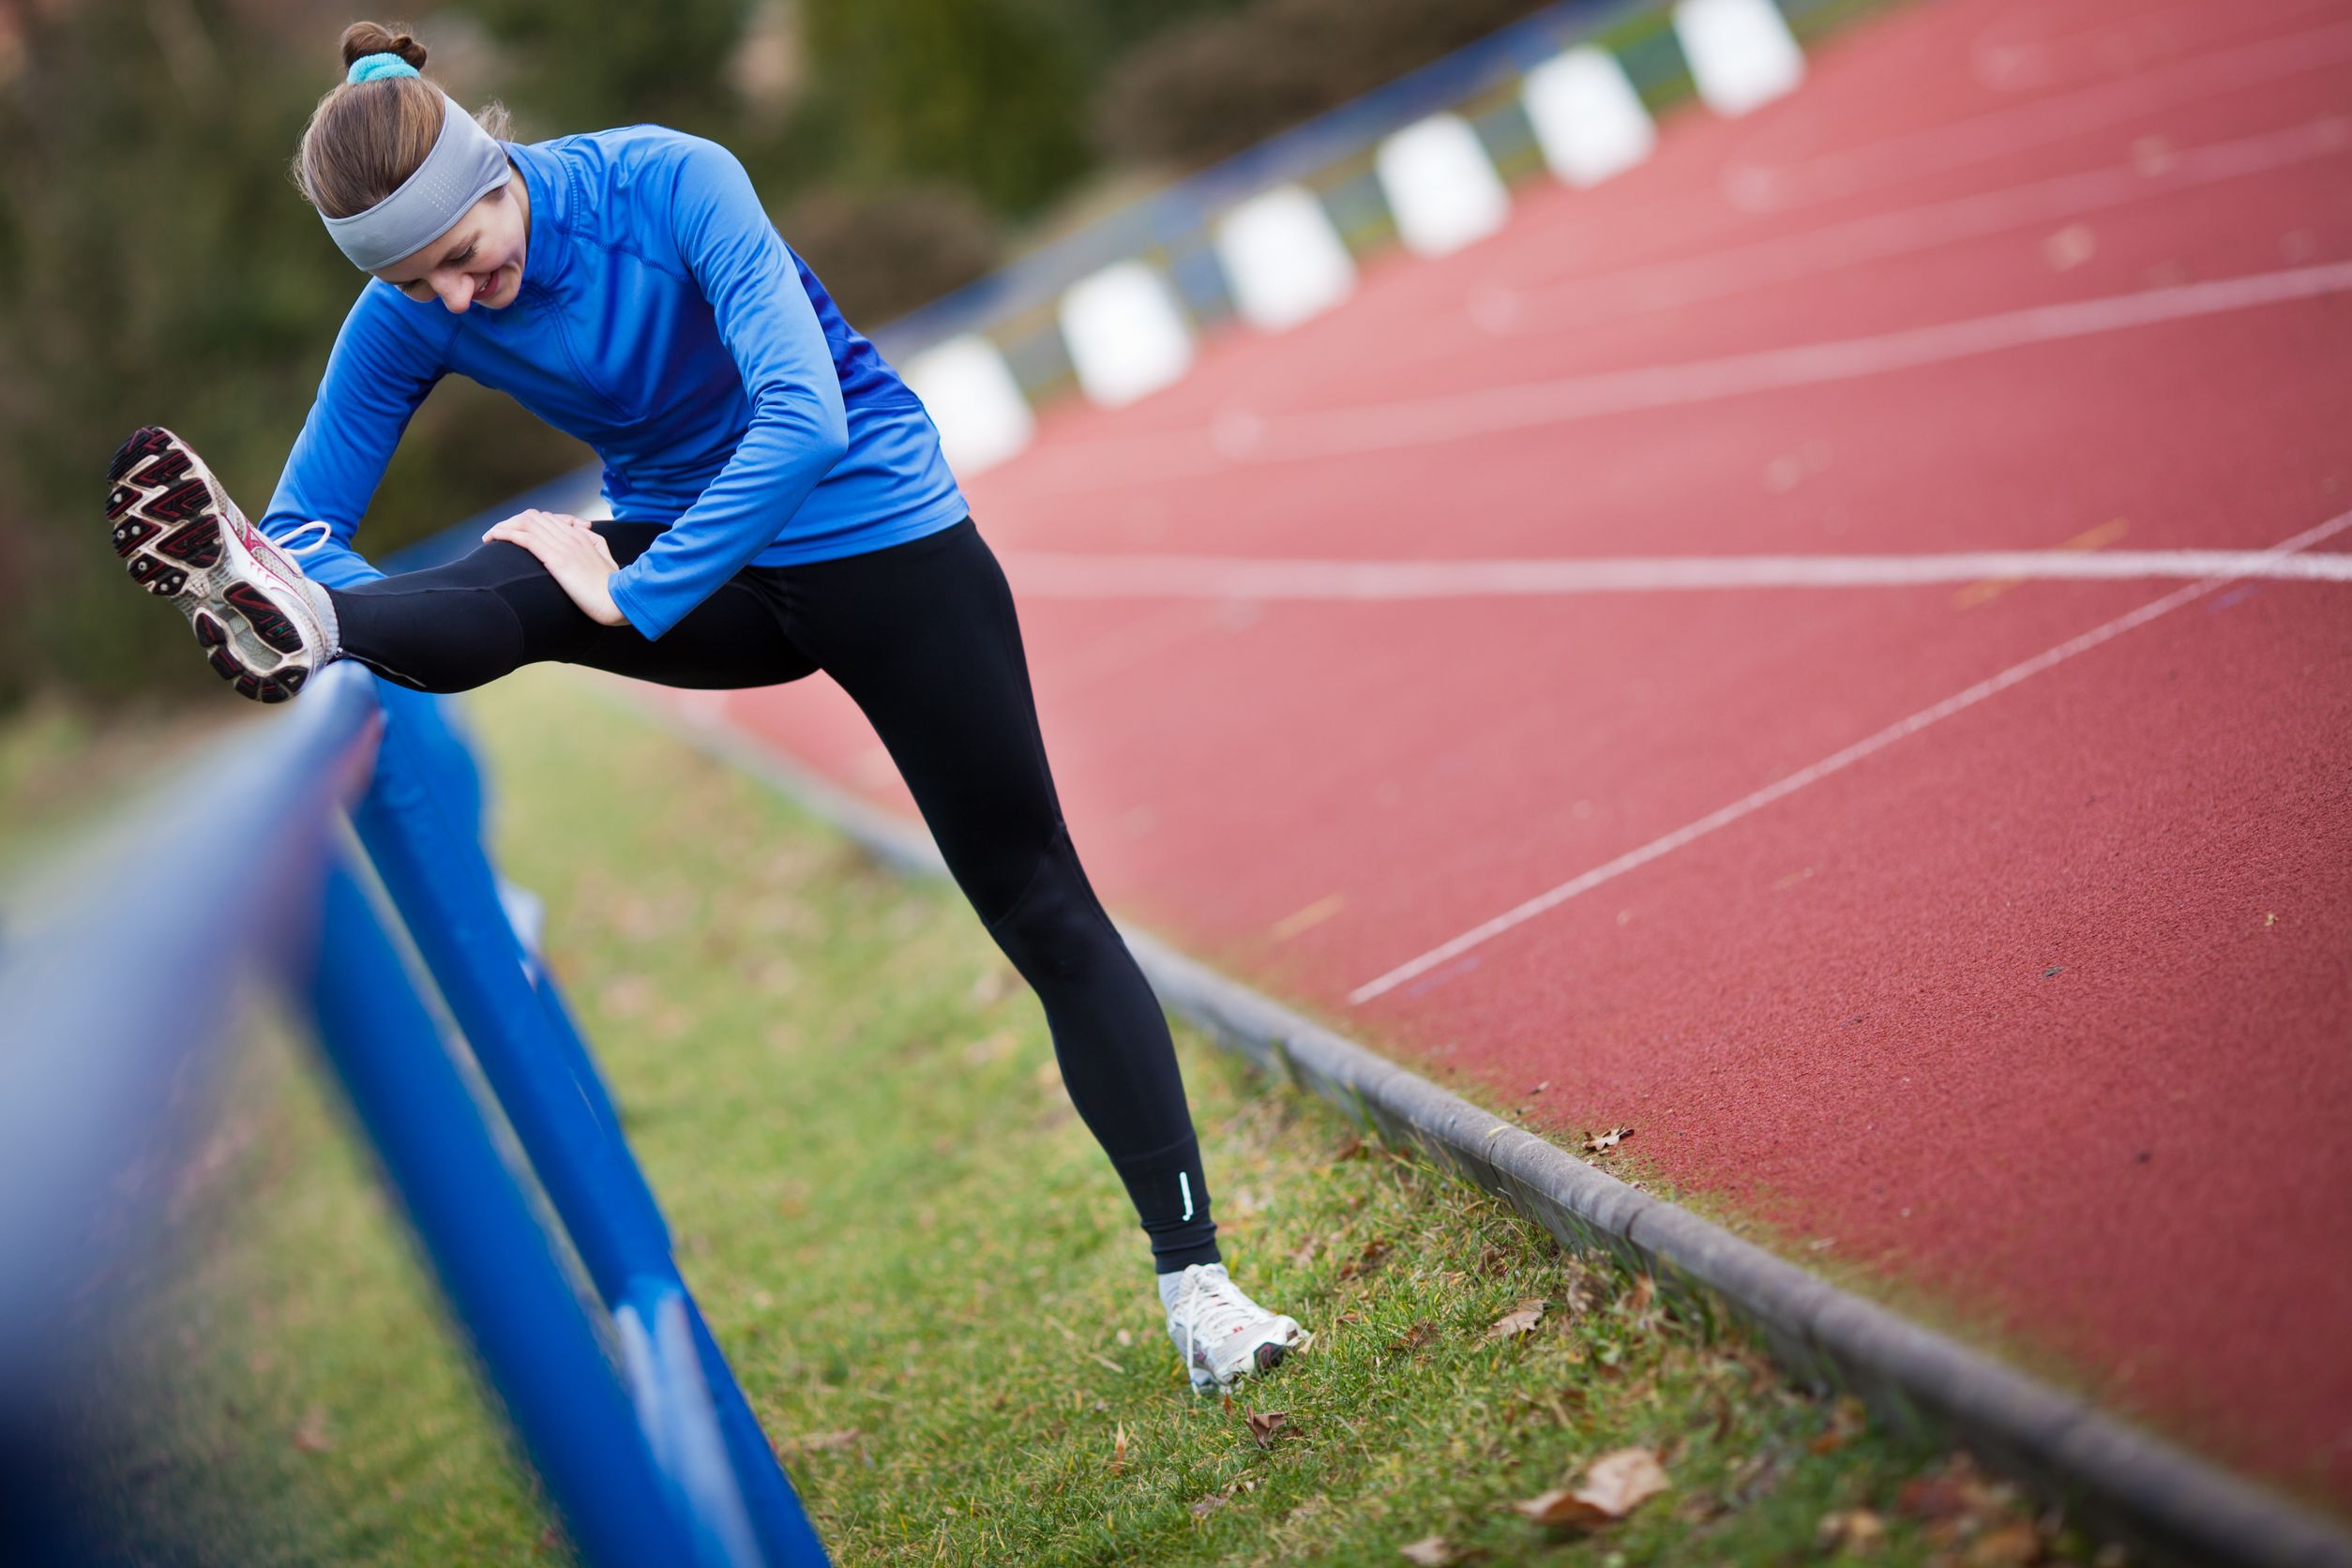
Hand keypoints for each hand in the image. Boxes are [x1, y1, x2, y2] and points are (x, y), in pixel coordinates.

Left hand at [481, 509, 628, 626]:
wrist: (618, 601)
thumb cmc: (613, 588)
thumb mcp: (606, 559)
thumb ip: (595, 542)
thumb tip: (586, 533)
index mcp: (581, 535)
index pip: (548, 518)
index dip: (528, 523)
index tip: (515, 535)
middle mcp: (570, 535)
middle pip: (533, 517)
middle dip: (511, 523)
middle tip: (497, 536)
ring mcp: (563, 545)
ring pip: (525, 524)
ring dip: (503, 526)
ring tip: (490, 537)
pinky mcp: (555, 558)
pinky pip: (525, 538)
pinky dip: (505, 534)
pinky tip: (493, 538)